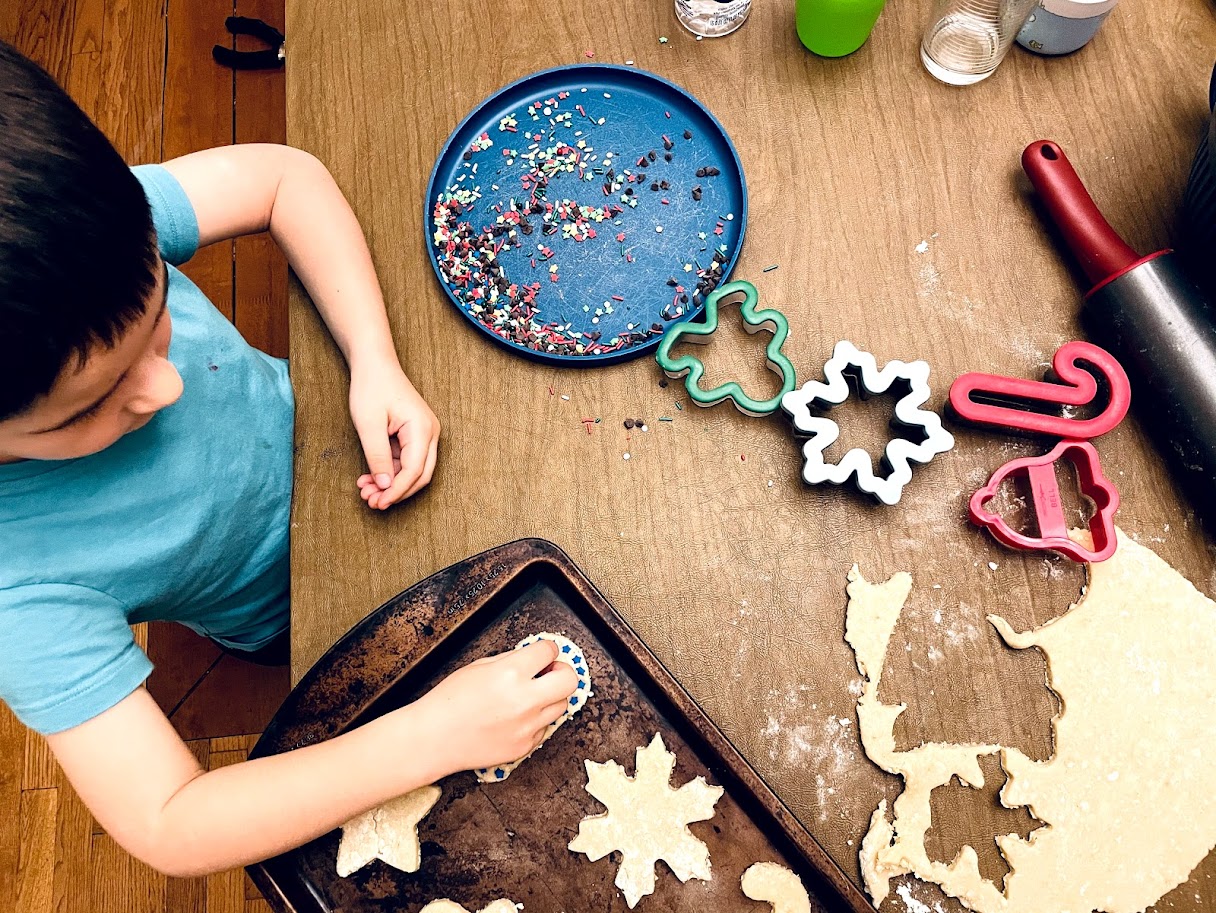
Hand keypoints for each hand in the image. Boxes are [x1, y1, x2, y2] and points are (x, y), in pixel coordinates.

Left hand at [349, 357, 439, 509]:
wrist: (374, 364)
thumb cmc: (371, 388)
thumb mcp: (369, 425)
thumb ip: (377, 457)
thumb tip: (385, 486)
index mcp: (422, 429)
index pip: (414, 470)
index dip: (397, 490)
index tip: (379, 502)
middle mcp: (429, 433)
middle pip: (420, 475)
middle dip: (396, 492)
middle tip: (372, 502)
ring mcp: (424, 434)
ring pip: (413, 471)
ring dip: (391, 484)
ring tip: (366, 491)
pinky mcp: (414, 436)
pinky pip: (406, 461)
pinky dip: (389, 472)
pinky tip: (370, 478)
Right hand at [409, 641, 578, 777]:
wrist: (434, 738)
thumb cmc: (449, 701)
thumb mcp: (478, 666)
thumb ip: (511, 659)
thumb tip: (534, 656)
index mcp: (511, 673)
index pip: (550, 651)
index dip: (547, 649)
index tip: (544, 653)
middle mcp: (524, 700)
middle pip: (570, 679)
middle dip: (563, 671)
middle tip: (550, 672)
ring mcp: (527, 726)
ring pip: (562, 705)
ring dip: (551, 696)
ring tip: (530, 696)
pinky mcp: (525, 746)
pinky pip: (544, 728)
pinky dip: (536, 720)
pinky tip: (516, 718)